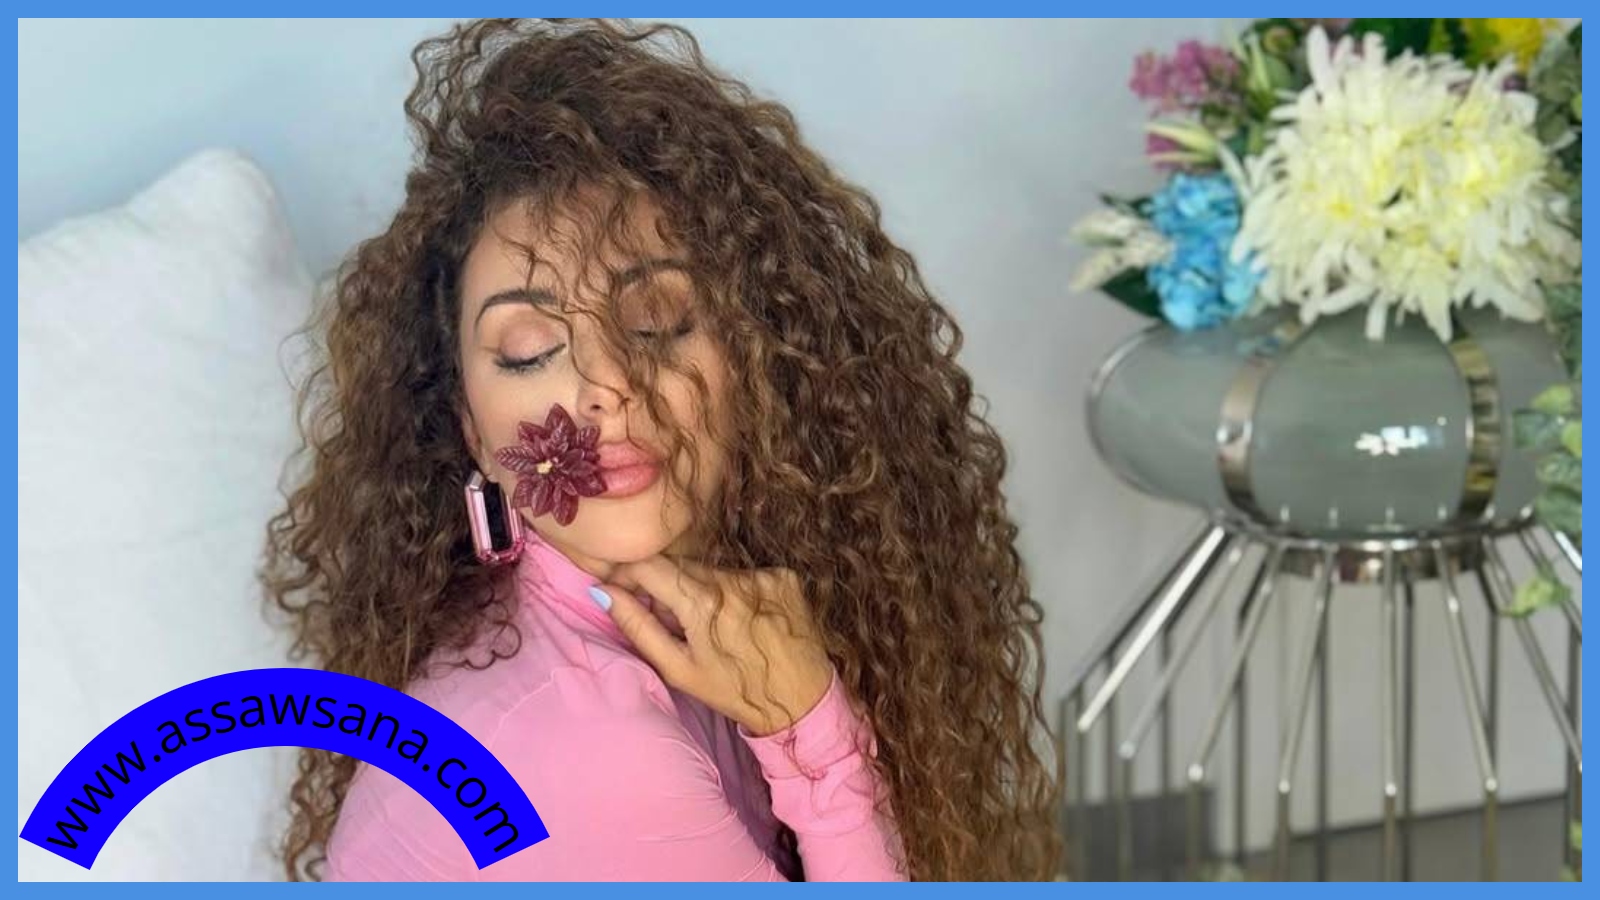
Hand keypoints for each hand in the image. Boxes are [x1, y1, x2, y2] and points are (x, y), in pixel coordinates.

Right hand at [591, 555, 833, 736]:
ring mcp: (762, 575)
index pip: (649, 565)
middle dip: (666, 586)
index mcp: (703, 603)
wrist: (802, 699)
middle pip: (681, 566)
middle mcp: (733, 580)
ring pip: (712, 570)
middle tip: (672, 620)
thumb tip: (604, 593)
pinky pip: (744, 575)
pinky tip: (744, 621)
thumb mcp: (679, 668)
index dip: (628, 572)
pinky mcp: (784, 576)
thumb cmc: (735, 691)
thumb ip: (638, 627)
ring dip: (702, 590)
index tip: (622, 586)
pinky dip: (735, 592)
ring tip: (715, 627)